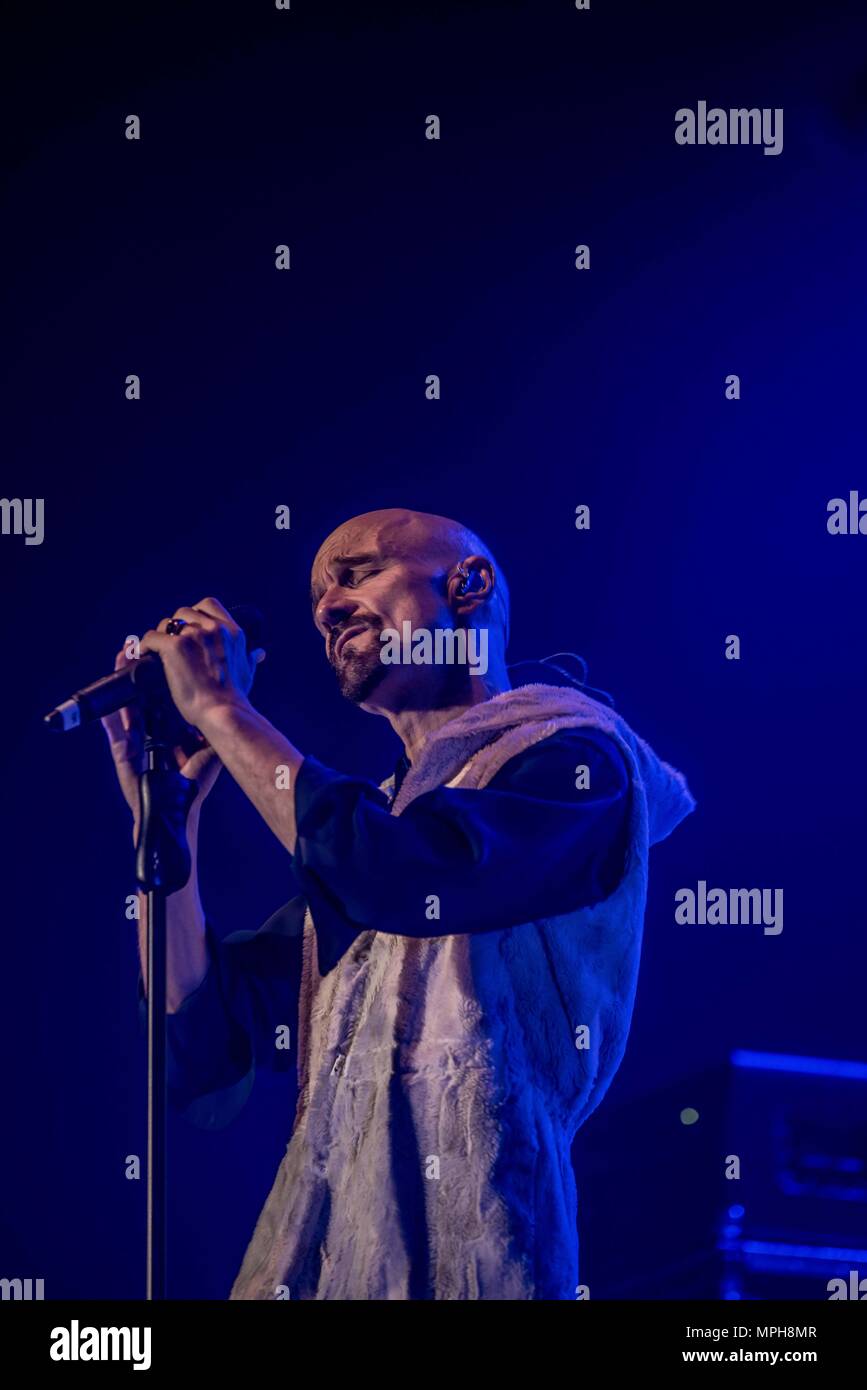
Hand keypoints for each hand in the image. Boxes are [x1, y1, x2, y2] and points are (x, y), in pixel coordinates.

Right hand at [100, 649, 223, 840]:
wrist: (178, 812)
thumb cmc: (192, 786)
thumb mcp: (208, 752)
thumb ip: (216, 730)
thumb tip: (234, 707)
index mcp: (169, 728)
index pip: (164, 695)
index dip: (163, 674)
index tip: (165, 652)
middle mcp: (151, 730)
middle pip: (143, 693)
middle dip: (140, 670)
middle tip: (139, 646)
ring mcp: (135, 739)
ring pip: (126, 703)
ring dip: (123, 681)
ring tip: (122, 657)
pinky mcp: (122, 752)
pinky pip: (113, 729)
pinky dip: (109, 712)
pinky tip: (106, 695)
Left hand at [139, 596, 265, 732]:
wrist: (224, 712)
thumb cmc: (235, 697)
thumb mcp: (248, 672)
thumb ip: (250, 658)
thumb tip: (259, 653)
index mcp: (232, 631)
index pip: (208, 605)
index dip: (195, 614)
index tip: (190, 628)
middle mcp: (214, 628)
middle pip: (184, 612)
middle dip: (176, 625)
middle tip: (171, 642)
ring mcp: (193, 636)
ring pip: (167, 623)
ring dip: (161, 635)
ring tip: (156, 649)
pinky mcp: (174, 647)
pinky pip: (151, 637)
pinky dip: (144, 645)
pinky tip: (142, 653)